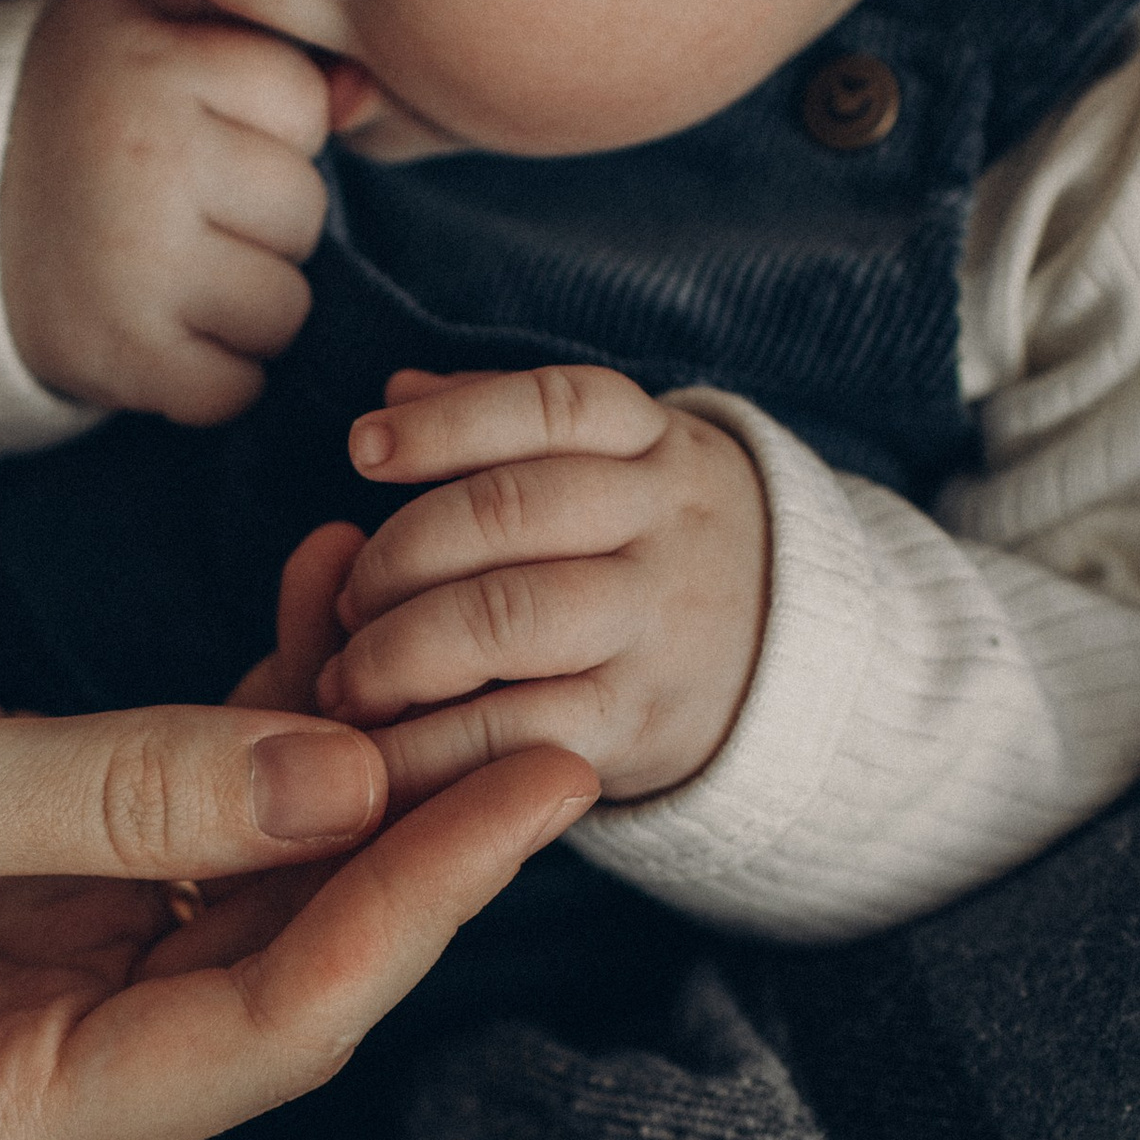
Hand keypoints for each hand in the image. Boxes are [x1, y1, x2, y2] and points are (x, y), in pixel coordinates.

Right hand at [0, 0, 329, 420]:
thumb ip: (251, 40)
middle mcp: (149, 159)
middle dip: (266, 223)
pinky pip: (234, 388)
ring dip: (250, 305)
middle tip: (195, 217)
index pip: (302, 104)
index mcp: (154, 65)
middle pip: (302, 210)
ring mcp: (136, 263)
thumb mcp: (142, 37)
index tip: (211, 138)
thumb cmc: (71, 115)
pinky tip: (171, 339)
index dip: (270, 130)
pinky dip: (216, 378)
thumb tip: (366, 95)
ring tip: (184, 278)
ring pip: (284, 306)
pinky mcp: (120, 353)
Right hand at [0, 597, 596, 1139]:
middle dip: (404, 824)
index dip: (420, 902)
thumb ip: (129, 789)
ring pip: (244, 883)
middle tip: (532, 678)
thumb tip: (349, 782)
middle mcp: (26, 1079)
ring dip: (333, 754)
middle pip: (282, 963)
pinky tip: (314, 602)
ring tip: (417, 603)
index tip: (540, 779)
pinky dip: (246, 720)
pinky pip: (174, 818)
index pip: (270, 1026)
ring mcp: (20, 984)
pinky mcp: (10, 885)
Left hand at [315, 365, 769, 803]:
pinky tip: (379, 750)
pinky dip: (431, 743)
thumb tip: (397, 389)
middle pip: (511, 510)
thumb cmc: (655, 552)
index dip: (449, 422)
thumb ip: (511, 424)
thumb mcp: (621, 464)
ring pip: (511, 617)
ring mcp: (656, 626)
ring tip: (347, 681)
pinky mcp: (640, 724)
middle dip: (399, 555)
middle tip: (346, 604)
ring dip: (400, 648)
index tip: (363, 450)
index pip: (552, 406)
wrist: (792, 669)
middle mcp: (663, 524)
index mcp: (654, 445)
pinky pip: (520, 731)